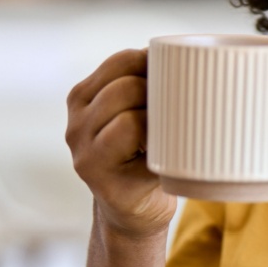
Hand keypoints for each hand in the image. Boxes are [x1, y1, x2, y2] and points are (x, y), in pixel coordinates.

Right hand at [65, 48, 175, 239]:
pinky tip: (169, 152)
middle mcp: (75, 124)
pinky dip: (159, 144)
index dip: (156, 64)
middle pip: (126, 87)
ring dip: (160, 121)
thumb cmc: (146, 153)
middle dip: (160, 94)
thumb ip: (147, 84)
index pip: (122, 61)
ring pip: (129, 116)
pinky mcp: (103, 182)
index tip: (178, 78)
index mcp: (82, 98)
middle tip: (180, 111)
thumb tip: (191, 55)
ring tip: (171, 133)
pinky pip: (137, 150)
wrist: (135, 211)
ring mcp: (85, 156)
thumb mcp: (136, 112)